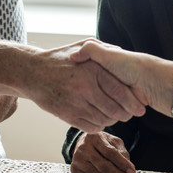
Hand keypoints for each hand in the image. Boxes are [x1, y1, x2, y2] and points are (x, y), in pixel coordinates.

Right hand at [23, 40, 145, 132]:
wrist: (32, 72)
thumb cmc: (58, 58)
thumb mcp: (80, 45)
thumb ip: (102, 49)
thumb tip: (121, 51)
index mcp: (92, 70)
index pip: (120, 91)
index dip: (133, 102)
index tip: (140, 107)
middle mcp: (85, 87)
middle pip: (114, 109)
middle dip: (126, 115)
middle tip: (129, 115)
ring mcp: (75, 103)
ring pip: (103, 120)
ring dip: (112, 121)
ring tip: (115, 116)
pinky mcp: (66, 115)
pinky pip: (90, 127)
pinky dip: (99, 126)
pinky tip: (100, 119)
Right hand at [70, 132, 136, 172]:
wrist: (82, 143)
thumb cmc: (101, 142)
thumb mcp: (113, 141)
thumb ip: (121, 152)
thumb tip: (128, 167)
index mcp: (94, 137)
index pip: (110, 153)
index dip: (122, 163)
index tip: (132, 171)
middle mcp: (83, 148)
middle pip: (103, 166)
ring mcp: (77, 159)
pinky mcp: (75, 169)